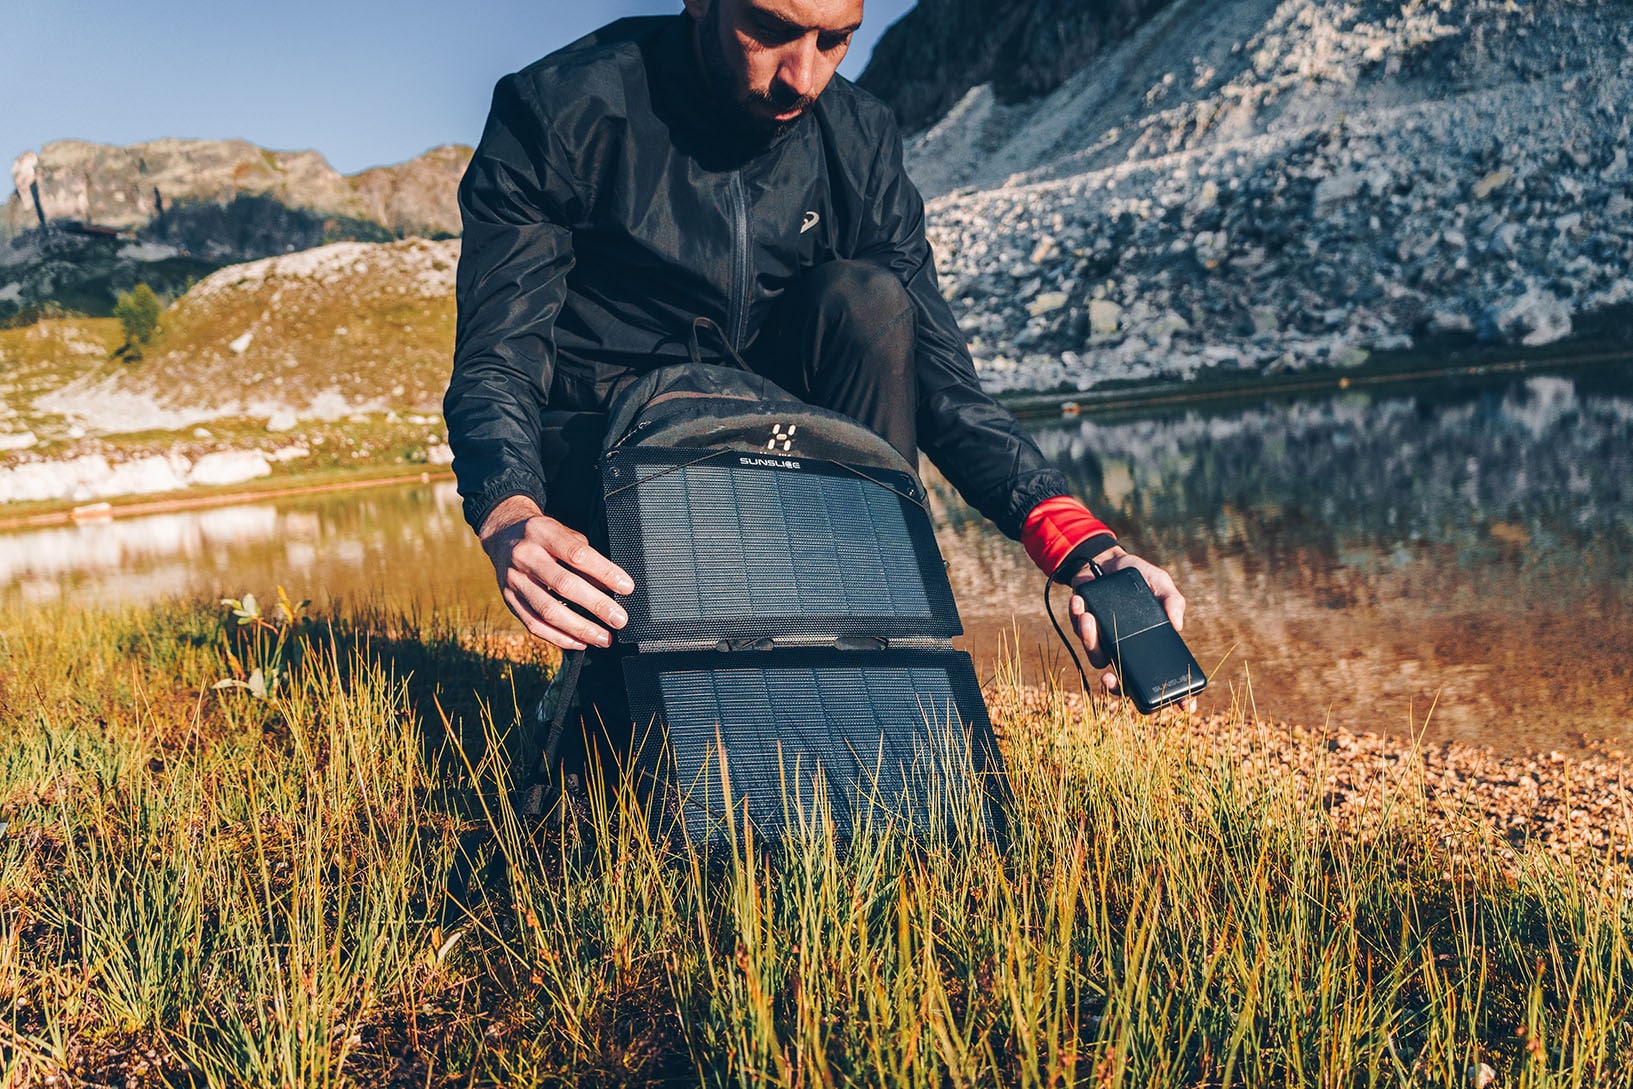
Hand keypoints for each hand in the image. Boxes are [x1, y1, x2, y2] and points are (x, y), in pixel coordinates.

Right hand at [479, 496, 634, 650]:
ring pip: (548, 611)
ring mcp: (513, 580)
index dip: (604, 572)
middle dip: (596, 605)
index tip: (627, 587)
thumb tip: (610, 586)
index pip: (577, 554)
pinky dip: (559, 637)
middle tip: (619, 619)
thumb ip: (584, 555)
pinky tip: (580, 642)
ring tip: (604, 638)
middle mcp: (525, 556)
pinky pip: (534, 624)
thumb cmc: (543, 535)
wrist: (503, 534)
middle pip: (564, 585)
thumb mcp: (563, 533)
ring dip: (580, 628)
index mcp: (542, 533)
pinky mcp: (508, 600)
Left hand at [1068, 545, 1186, 697]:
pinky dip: (1078, 618)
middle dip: (1114, 687)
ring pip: (1097, 658)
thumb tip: (1177, 625)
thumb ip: (1172, 601)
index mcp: (1148, 644)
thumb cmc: (1139, 577)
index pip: (1162, 677)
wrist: (1107, 561)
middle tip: (1109, 679)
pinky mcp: (1084, 630)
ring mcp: (1105, 642)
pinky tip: (1081, 604)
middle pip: (1123, 683)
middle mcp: (1126, 650)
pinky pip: (1079, 634)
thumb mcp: (1161, 584)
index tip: (1184, 708)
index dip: (1174, 696)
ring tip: (1089, 618)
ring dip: (1090, 641)